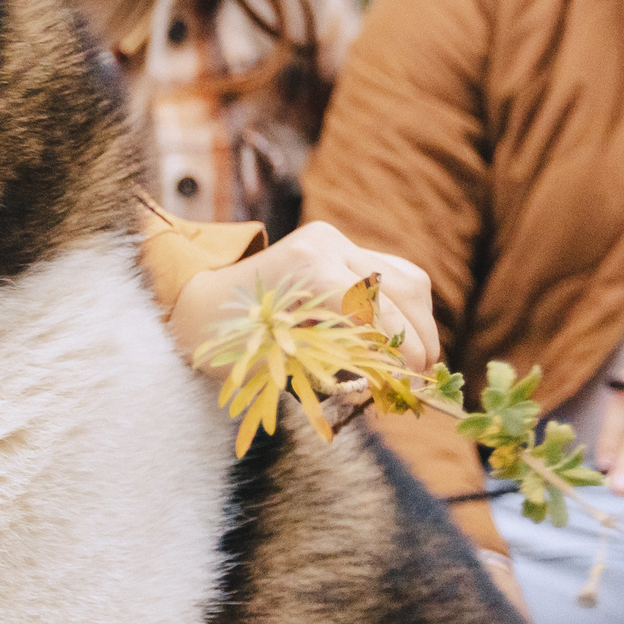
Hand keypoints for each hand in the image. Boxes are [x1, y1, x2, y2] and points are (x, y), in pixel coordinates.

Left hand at [170, 221, 441, 377]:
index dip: (403, 345)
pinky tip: (401, 336)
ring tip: (417, 358)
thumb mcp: (281, 360)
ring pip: (404, 276)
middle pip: (401, 287)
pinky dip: (403, 305)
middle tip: (421, 375)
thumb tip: (388, 384)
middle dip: (420, 335)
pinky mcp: (337, 244)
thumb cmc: (229, 340)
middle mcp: (325, 244)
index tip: (414, 378)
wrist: (201, 301)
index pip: (376, 306)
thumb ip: (337, 367)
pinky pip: (389, 271)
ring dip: (418, 319)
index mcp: (307, 270)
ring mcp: (333, 240)